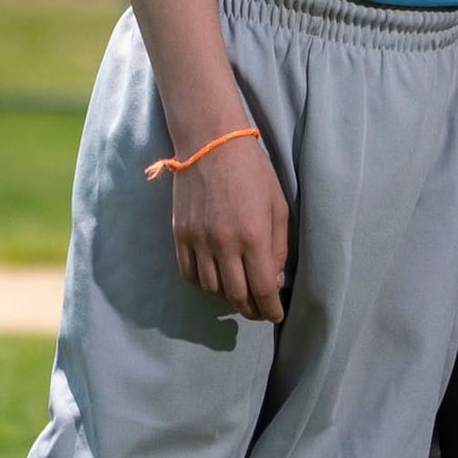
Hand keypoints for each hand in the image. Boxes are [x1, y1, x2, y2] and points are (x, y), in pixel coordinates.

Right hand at [165, 134, 293, 322]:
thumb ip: (278, 247)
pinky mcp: (180, 235)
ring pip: (212, 289)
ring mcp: (198, 241)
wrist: (210, 143)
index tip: (276, 315)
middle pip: (236, 296)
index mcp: (253, 236)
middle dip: (251, 309)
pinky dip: (203, 285)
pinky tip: (215, 281)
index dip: (270, 309)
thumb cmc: (252, 171)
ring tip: (239, 295)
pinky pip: (189, 274)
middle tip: (259, 310)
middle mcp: (224, 244)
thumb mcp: (277, 206)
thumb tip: (274, 281)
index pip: (262, 289)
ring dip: (228, 299)